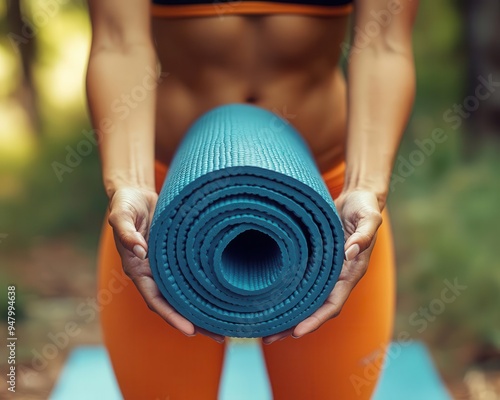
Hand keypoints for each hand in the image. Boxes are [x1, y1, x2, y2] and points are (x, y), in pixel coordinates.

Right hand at [108, 187, 224, 342]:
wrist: (135, 193)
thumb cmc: (125, 204)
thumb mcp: (121, 214)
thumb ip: (126, 231)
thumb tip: (139, 250)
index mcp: (137, 269)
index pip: (155, 300)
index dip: (172, 317)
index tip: (190, 331)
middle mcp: (153, 273)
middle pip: (175, 305)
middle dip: (195, 322)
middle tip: (221, 335)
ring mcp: (166, 267)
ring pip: (186, 294)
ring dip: (204, 309)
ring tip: (228, 323)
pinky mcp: (178, 257)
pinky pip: (192, 276)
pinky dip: (204, 288)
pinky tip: (222, 294)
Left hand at [262, 190, 381, 343]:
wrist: (358, 198)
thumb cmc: (365, 207)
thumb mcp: (369, 217)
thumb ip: (364, 234)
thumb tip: (350, 252)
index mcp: (352, 272)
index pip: (334, 304)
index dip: (316, 320)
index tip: (298, 332)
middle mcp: (338, 278)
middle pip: (316, 310)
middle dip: (294, 326)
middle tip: (268, 338)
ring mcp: (326, 272)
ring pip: (306, 301)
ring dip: (287, 316)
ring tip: (263, 328)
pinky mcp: (316, 263)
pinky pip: (301, 284)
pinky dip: (287, 295)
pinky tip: (269, 299)